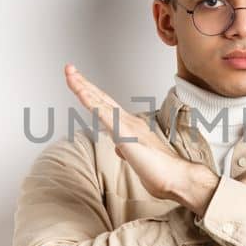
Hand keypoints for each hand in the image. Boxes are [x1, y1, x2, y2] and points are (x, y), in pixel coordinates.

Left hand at [64, 64, 218, 213]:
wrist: (175, 177)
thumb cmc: (161, 171)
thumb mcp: (138, 159)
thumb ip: (128, 151)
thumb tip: (121, 149)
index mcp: (130, 126)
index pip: (107, 106)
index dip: (93, 94)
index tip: (80, 84)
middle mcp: (128, 120)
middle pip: (101, 97)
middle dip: (84, 83)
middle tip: (70, 69)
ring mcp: (125, 124)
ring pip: (98, 101)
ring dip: (82, 86)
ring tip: (70, 73)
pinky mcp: (123, 132)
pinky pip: (101, 113)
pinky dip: (90, 100)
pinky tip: (80, 91)